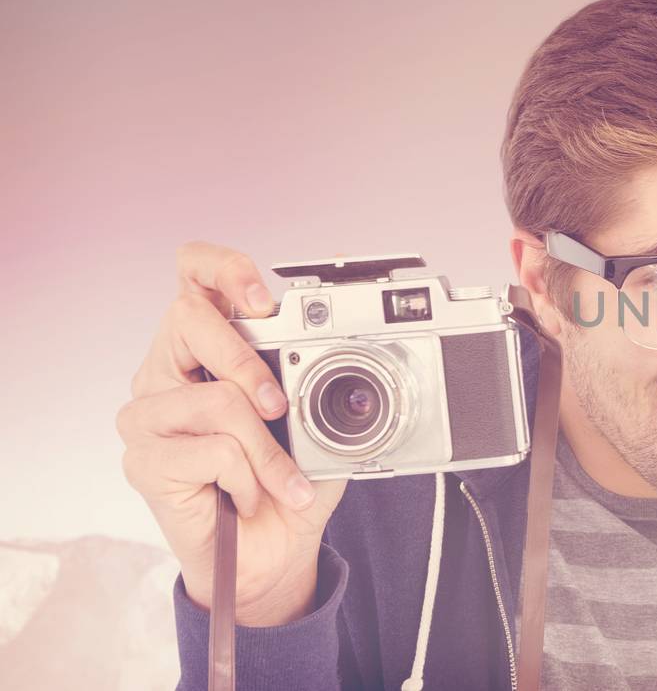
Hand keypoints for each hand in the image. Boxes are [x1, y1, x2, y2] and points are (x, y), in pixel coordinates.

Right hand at [118, 241, 346, 625]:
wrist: (273, 551)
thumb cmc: (290, 478)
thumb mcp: (320, 421)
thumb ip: (322, 377)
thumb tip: (350, 352)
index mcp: (205, 347)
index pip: (192, 275)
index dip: (223, 268)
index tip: (263, 298)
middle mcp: (165, 371)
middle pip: (187, 319)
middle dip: (247, 362)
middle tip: (279, 406)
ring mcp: (147, 415)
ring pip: (216, 399)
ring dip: (266, 448)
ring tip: (278, 479)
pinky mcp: (143, 461)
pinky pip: (214, 452)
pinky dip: (250, 478)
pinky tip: (244, 495)